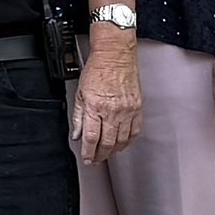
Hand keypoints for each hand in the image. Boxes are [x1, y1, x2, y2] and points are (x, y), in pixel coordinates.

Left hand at [73, 30, 141, 165]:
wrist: (115, 56)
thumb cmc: (97, 70)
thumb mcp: (80, 93)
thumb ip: (79, 117)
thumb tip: (77, 135)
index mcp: (96, 107)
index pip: (91, 138)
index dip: (88, 152)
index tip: (87, 158)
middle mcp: (113, 111)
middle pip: (107, 143)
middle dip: (100, 155)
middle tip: (96, 159)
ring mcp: (127, 110)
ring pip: (122, 140)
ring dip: (114, 150)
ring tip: (107, 153)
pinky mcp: (138, 108)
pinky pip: (135, 131)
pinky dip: (128, 141)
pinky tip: (122, 143)